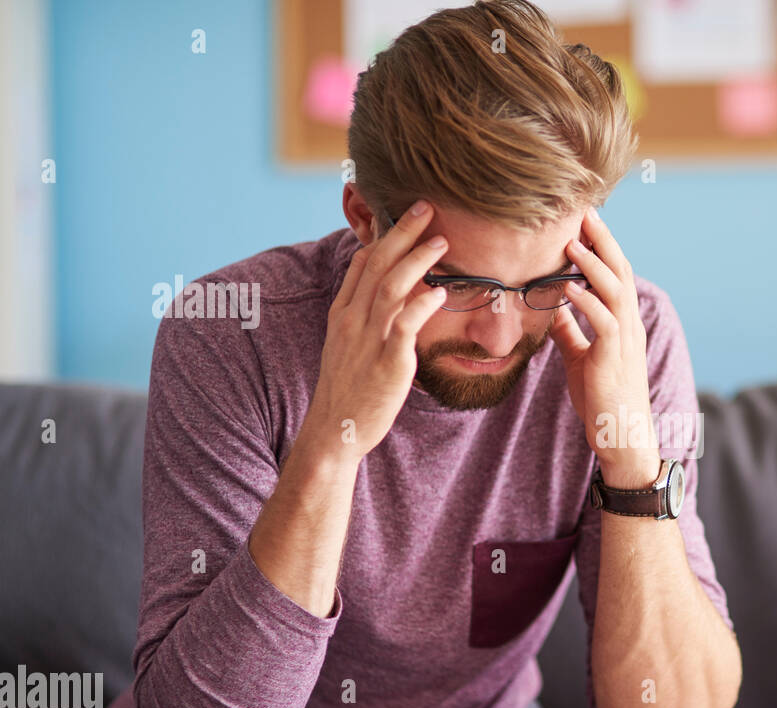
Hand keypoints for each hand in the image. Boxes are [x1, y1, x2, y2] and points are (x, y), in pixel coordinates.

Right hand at [303, 201, 448, 464]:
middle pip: (376, 264)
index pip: (362, 263)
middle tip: (426, 207)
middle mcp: (353, 321)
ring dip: (417, 260)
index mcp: (343, 313)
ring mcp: (369, 341)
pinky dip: (422, 304)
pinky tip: (440, 291)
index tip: (403, 212)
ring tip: (441, 241)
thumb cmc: (349, 388)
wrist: (335, 431)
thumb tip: (376, 277)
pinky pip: (404, 326)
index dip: (383, 234)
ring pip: (391, 287)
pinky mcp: (387, 364)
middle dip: (401, 233)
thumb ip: (361, 310)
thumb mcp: (348, 343)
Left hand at [549, 208, 660, 488]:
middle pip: (620, 272)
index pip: (615, 275)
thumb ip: (571, 331)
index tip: (585, 220)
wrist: (620, 434)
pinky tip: (568, 287)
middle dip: (603, 241)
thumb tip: (554, 307)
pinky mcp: (614, 359)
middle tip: (585, 212)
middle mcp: (629, 325)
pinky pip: (604, 322)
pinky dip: (587, 301)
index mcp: (622, 322)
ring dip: (593, 265)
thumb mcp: (582, 358)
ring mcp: (625, 341)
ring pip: (615, 292)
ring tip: (573, 241)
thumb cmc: (603, 398)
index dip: (602, 246)